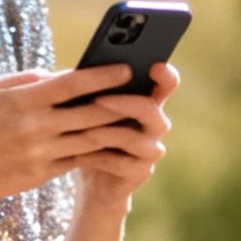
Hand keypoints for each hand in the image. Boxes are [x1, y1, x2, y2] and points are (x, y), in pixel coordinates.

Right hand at [0, 63, 149, 205]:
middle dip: (120, 102)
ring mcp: (40, 152)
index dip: (104, 75)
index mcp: (24, 99)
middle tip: (143, 93)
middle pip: (89, 111)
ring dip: (116, 130)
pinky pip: (77, 159)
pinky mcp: (41, 174)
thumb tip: (64, 74)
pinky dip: (98, 151)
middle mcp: (35, 126)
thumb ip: (30, 80)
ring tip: (137, 121)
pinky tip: (115, 144)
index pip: (73, 83)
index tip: (127, 68)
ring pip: (89, 138)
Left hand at [73, 63, 177, 197]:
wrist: (90, 175)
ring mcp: (150, 150)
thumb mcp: (87, 107)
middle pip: (151, 109)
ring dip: (109, 133)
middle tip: (98, 99)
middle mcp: (155, 124)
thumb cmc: (86, 132)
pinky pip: (125, 164)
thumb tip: (74, 71)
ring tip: (84, 130)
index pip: (166, 84)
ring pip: (137, 138)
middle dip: (124, 103)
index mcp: (146, 100)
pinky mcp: (140, 173)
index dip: (165, 76)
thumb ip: (91, 90)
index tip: (154, 66)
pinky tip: (80, 156)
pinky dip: (101, 159)